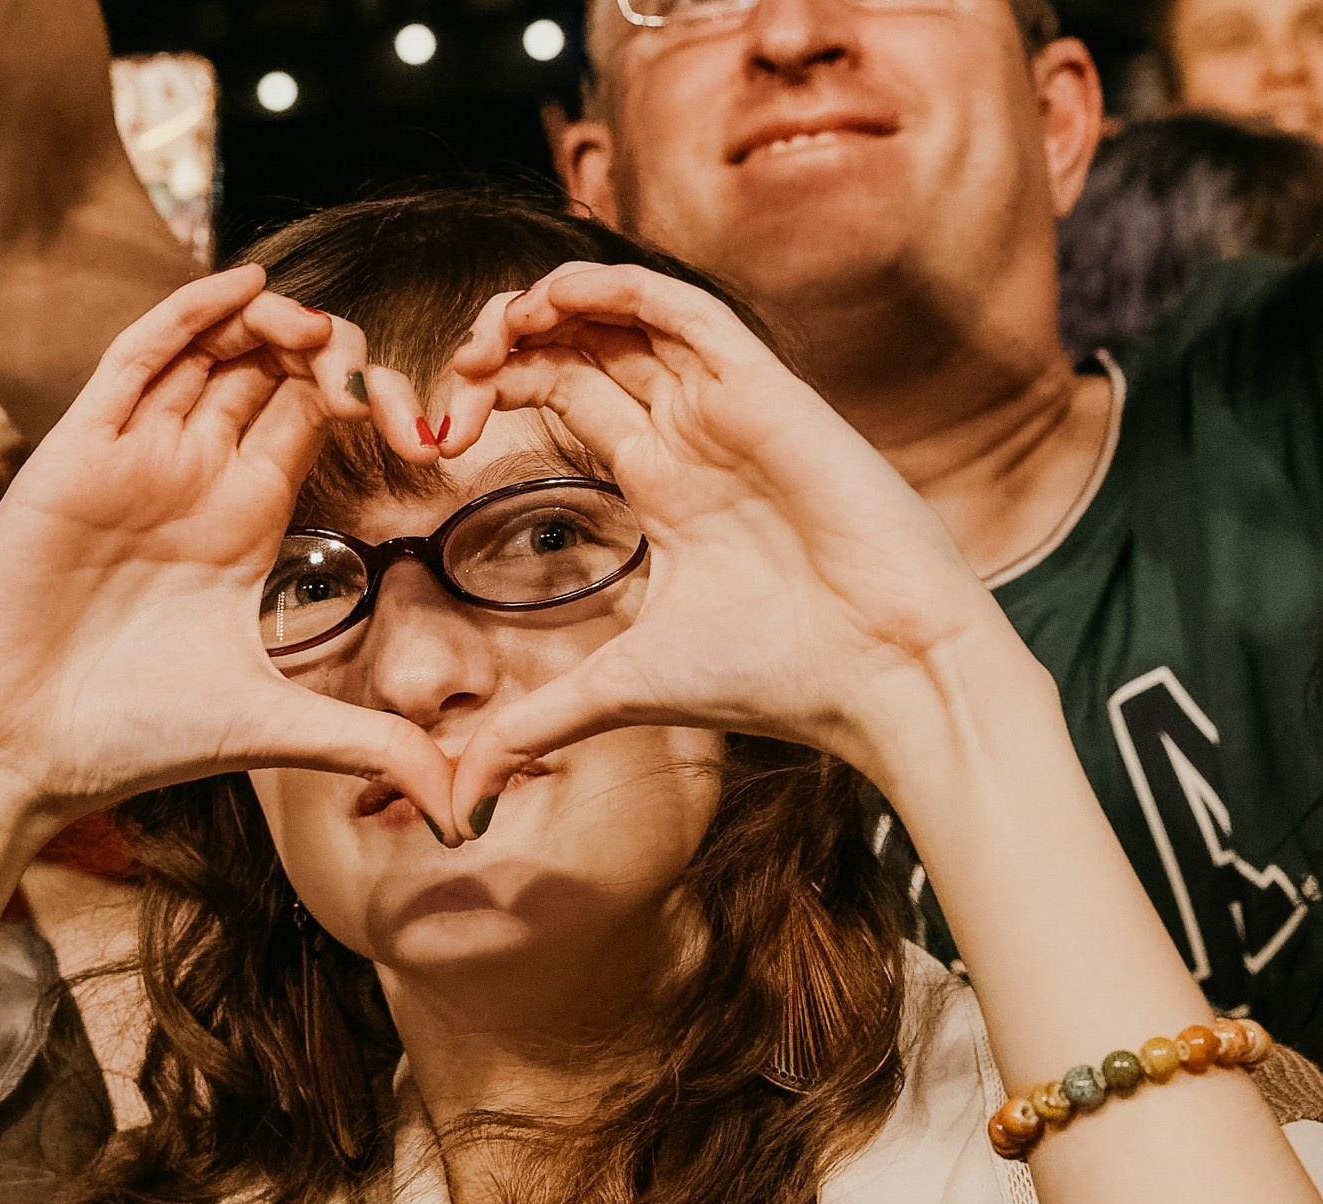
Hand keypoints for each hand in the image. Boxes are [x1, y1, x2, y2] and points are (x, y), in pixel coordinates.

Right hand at [0, 266, 462, 839]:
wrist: (15, 751)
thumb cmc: (132, 738)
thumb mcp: (272, 728)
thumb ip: (370, 743)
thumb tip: (464, 805)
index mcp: (240, 522)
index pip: (310, 419)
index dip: (366, 398)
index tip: (424, 427)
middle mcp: (190, 477)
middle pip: (266, 368)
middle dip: (326, 350)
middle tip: (368, 376)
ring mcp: (134, 458)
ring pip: (208, 348)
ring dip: (267, 321)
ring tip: (316, 327)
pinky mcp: (76, 452)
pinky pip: (135, 360)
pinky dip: (188, 314)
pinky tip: (245, 284)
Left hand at [437, 264, 1038, 821]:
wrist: (881, 674)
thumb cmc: (773, 679)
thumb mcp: (620, 693)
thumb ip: (535, 725)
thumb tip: (460, 796)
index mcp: (664, 490)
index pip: (570, 402)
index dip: (500, 394)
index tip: (441, 430)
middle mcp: (693, 438)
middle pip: (588, 350)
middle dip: (510, 345)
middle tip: (456, 372)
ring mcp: (729, 409)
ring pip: (630, 318)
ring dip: (552, 306)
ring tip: (490, 328)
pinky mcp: (766, 391)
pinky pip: (688, 311)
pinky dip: (621, 288)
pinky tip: (556, 295)